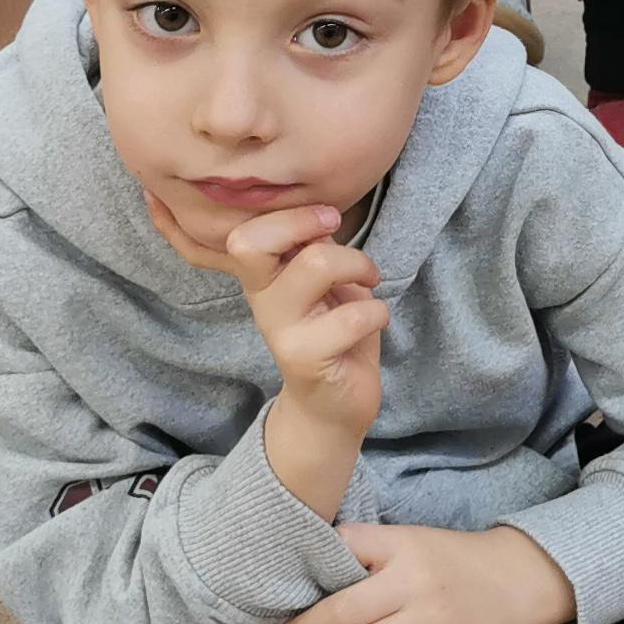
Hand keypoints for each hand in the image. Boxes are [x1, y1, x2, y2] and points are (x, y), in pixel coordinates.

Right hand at [148, 195, 389, 450]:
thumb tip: (321, 219)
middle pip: (260, 243)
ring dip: (359, 265)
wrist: (332, 407)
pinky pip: (354, 314)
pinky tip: (376, 321)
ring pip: (317, 264)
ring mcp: (281, 332)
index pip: (245, 234)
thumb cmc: (334, 335)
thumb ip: (316, 251)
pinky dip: (379, 311)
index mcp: (262, 280)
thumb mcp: (323, 285)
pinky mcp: (306, 359)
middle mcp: (262, 302)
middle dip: (312, 228)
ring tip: (369, 283)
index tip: (328, 220)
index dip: (290, 216)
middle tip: (339, 239)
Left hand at [284, 522, 576, 623]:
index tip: (287, 593)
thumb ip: (367, 551)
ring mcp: (433, 623)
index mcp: (402, 546)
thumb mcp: (409, 540)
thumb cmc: (447, 562)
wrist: (514, 580)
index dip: (311, 572)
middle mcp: (416, 583)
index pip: (345, 550)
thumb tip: (308, 573)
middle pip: (344, 613)